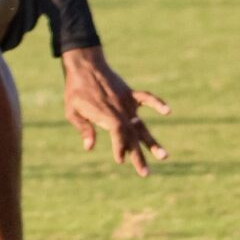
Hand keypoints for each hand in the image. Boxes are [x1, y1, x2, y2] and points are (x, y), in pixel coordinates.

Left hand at [60, 47, 170, 176]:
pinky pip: (146, 98)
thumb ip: (83, 128)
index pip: (118, 133)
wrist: (84, 66)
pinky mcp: (130, 94)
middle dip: (138, 156)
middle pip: (132, 136)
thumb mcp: (71, 111)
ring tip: (164, 156)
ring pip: (141, 124)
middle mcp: (119, 110)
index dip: (120, 147)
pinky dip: (157, 103)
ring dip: (152, 141)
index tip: (120, 160)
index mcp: (105, 114)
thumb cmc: (75, 90)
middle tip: (145, 174)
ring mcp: (126, 102)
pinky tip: (168, 110)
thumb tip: (89, 147)